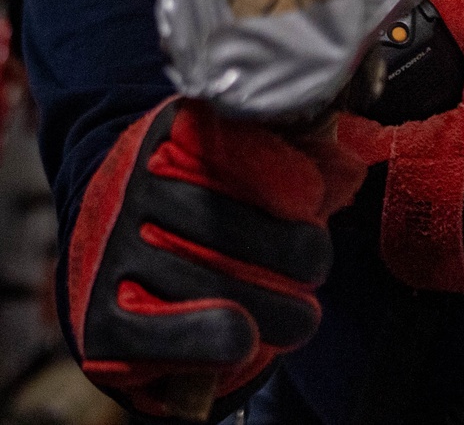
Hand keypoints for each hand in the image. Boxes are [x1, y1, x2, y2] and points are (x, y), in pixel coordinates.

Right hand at [69, 98, 364, 419]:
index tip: (312, 198)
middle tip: (316, 264)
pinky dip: (224, 340)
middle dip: (297, 253)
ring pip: (219, 285)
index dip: (285, 175)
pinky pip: (180, 337)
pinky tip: (248, 337)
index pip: (235, 143)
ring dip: (279, 309)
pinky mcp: (103, 319)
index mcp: (174, 130)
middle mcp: (136, 182)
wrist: (110, 242)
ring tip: (301, 314)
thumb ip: (298, 155)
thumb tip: (353, 163)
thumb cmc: (198, 192)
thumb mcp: (240, 158)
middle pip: (232, 223)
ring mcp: (114, 249)